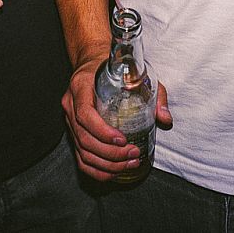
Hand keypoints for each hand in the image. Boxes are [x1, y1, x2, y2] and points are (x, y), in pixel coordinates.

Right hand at [61, 55, 172, 181]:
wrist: (92, 62)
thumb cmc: (111, 67)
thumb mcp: (135, 73)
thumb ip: (153, 93)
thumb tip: (164, 117)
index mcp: (81, 87)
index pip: (85, 114)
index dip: (103, 132)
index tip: (122, 140)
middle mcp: (71, 105)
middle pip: (85, 138)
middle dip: (111, 153)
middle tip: (133, 154)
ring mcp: (69, 120)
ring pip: (82, 151)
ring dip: (106, 164)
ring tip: (129, 163)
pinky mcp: (73, 132)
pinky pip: (80, 157)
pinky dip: (96, 169)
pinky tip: (113, 172)